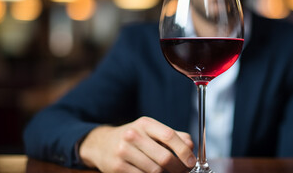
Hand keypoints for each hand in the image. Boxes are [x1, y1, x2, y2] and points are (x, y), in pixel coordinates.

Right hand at [79, 117, 195, 172]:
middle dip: (178, 168)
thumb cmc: (133, 138)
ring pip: (155, 171)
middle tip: (183, 172)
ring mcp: (123, 151)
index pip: (170, 136)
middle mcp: (133, 135)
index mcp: (145, 124)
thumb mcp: (151, 130)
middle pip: (164, 158)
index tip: (191, 161)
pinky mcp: (117, 167)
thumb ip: (173, 136)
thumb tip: (191, 146)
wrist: (102, 144)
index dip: (184, 151)